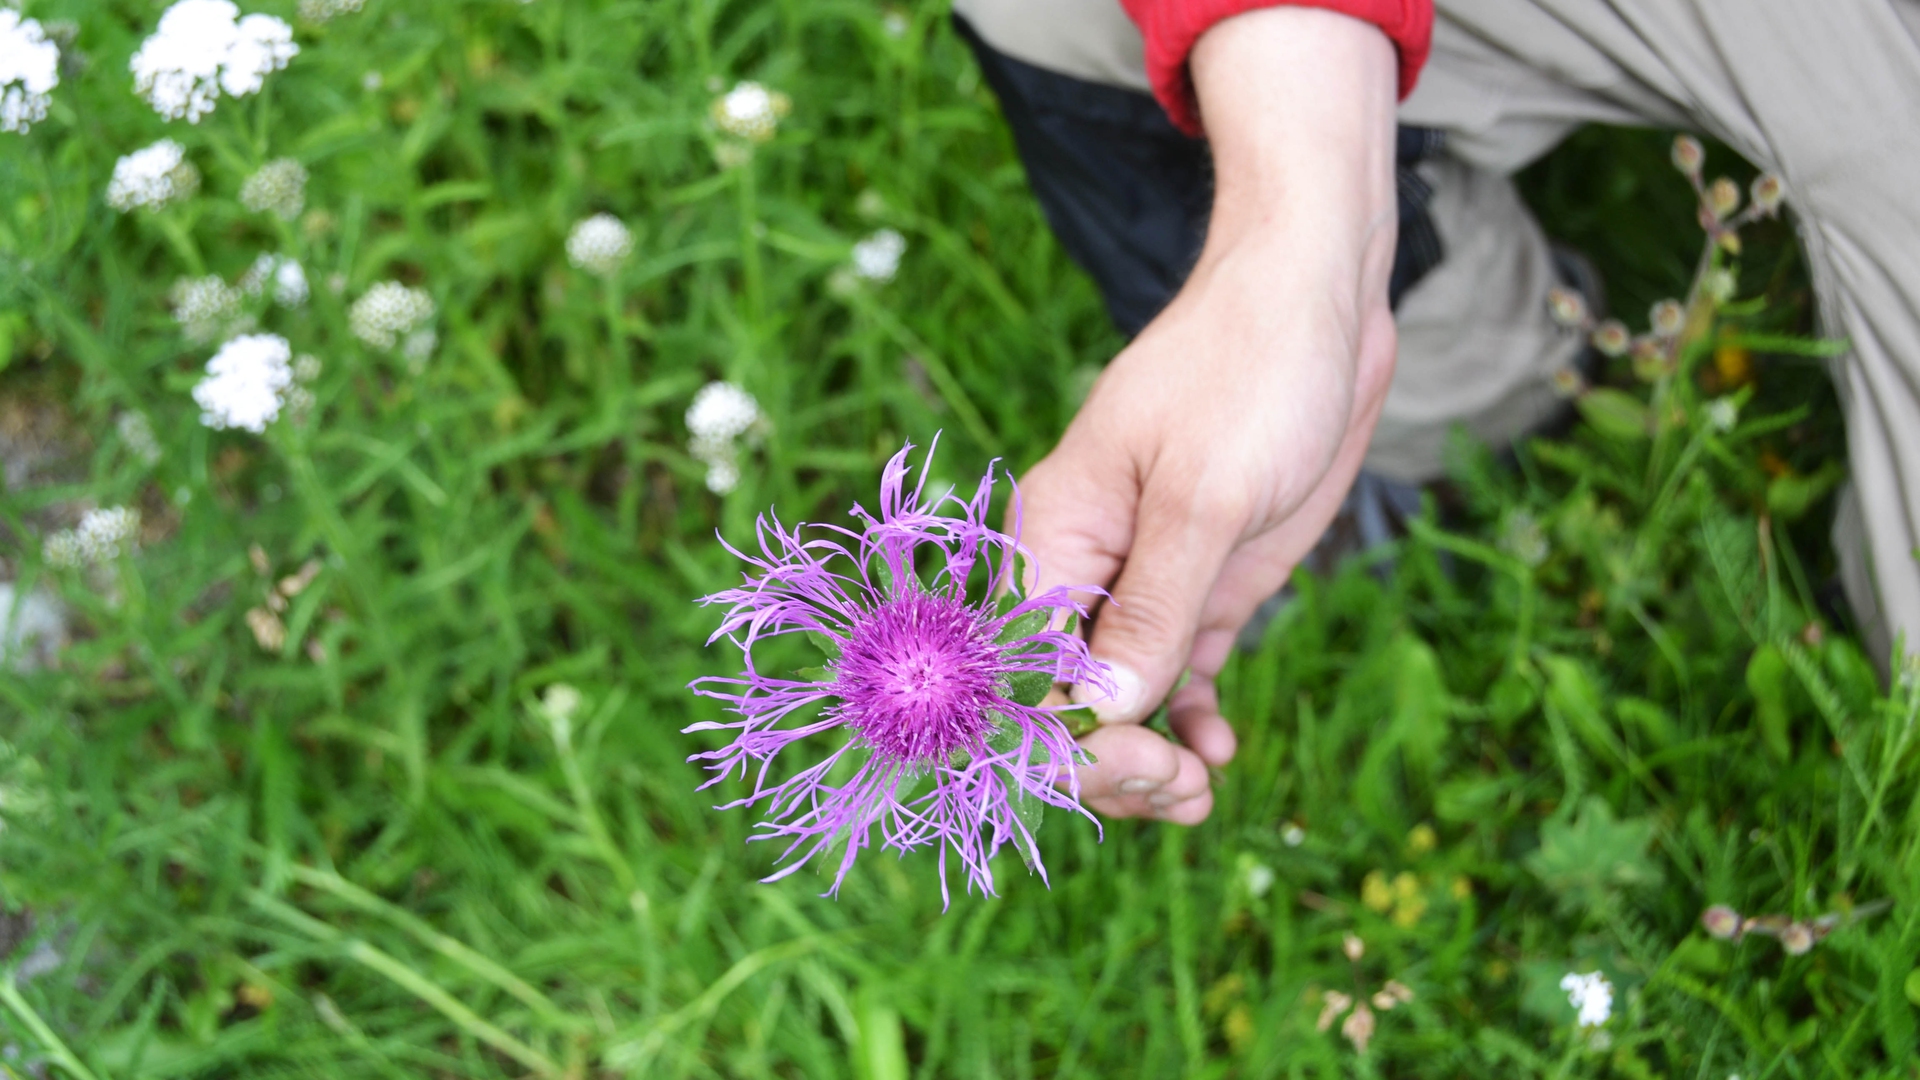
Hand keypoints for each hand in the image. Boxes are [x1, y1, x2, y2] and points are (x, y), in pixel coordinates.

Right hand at [1016, 8, 1401, 822]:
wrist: (1317, 297)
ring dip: (1148, 758)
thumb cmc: (1251, 370)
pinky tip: (1218, 749)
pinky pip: (1172, 672)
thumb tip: (1099, 712)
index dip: (1066, 741)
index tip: (1143, 768)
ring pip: (1115, 699)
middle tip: (1186, 791)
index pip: (1021, 672)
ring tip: (1203, 791)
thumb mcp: (1206, 494)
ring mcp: (1142, 578)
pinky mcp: (1200, 581)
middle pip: (1061, 699)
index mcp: (1051, 536)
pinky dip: (1186, 720)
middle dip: (1109, 761)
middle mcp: (1082, 567)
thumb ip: (1153, 605)